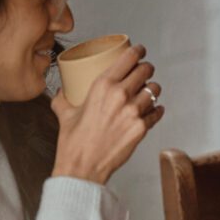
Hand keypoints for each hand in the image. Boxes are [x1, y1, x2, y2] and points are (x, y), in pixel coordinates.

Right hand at [51, 44, 163, 183]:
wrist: (83, 168)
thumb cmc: (73, 142)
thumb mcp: (64, 113)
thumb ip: (63, 97)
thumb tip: (62, 90)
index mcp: (102, 86)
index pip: (128, 58)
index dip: (137, 51)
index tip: (139, 51)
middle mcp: (121, 95)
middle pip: (145, 70)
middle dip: (146, 68)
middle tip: (144, 70)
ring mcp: (134, 112)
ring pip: (154, 90)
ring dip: (152, 89)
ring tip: (148, 91)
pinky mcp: (142, 128)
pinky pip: (157, 112)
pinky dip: (156, 109)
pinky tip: (154, 109)